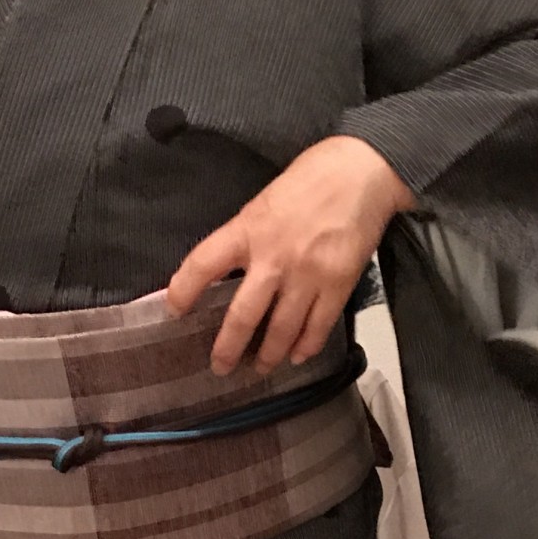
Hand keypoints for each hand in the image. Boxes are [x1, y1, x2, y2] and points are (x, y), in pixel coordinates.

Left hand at [167, 137, 413, 376]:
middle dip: (228, 348)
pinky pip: (317, 328)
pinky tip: (296, 356)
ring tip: (259, 368)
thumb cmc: (311, 180)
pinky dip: (305, 347)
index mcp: (249, 229)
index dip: (183, 291)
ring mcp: (308, 275)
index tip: (173, 311)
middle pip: (243, 316)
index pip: (203, 264)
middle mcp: (275, 257)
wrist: (363, 170)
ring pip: (280, 331)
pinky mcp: (338, 285)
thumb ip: (246, 237)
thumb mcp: (264, 202)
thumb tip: (226, 272)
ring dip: (267, 356)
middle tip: (220, 367)